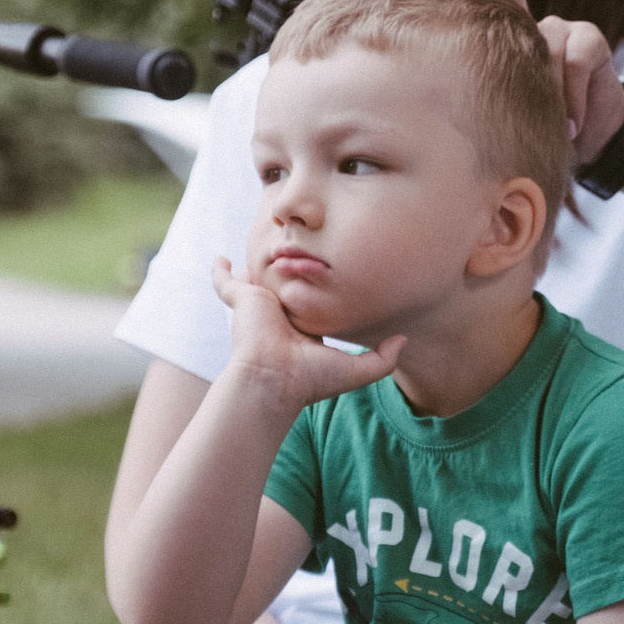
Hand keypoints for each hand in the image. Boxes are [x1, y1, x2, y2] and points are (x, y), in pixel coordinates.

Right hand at [210, 259, 402, 414]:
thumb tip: (403, 340)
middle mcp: (281, 315)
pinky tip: (220, 258)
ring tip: (266, 243)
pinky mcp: (242, 299)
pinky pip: (224, 283)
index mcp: (304, 329)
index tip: (333, 272)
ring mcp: (260, 306)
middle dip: (291, 270)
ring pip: (259, 278)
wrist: (274, 380)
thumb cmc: (311, 379)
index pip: (311, 305)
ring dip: (261, 263)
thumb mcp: (356, 371)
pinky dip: (220, 271)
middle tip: (300, 247)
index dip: (320, 291)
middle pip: (286, 287)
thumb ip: (383, 359)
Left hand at [417, 0, 623, 159]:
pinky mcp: (588, 39)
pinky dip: (570, 98)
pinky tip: (573, 122)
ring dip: (545, 95)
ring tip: (552, 127)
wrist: (594, 144)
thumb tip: (469, 80)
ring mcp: (558, 27)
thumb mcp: (503, 108)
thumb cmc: (538, 127)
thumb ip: (487, 83)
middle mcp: (526, 22)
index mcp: (494, 37)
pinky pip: (571, 61)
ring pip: (540, 45)